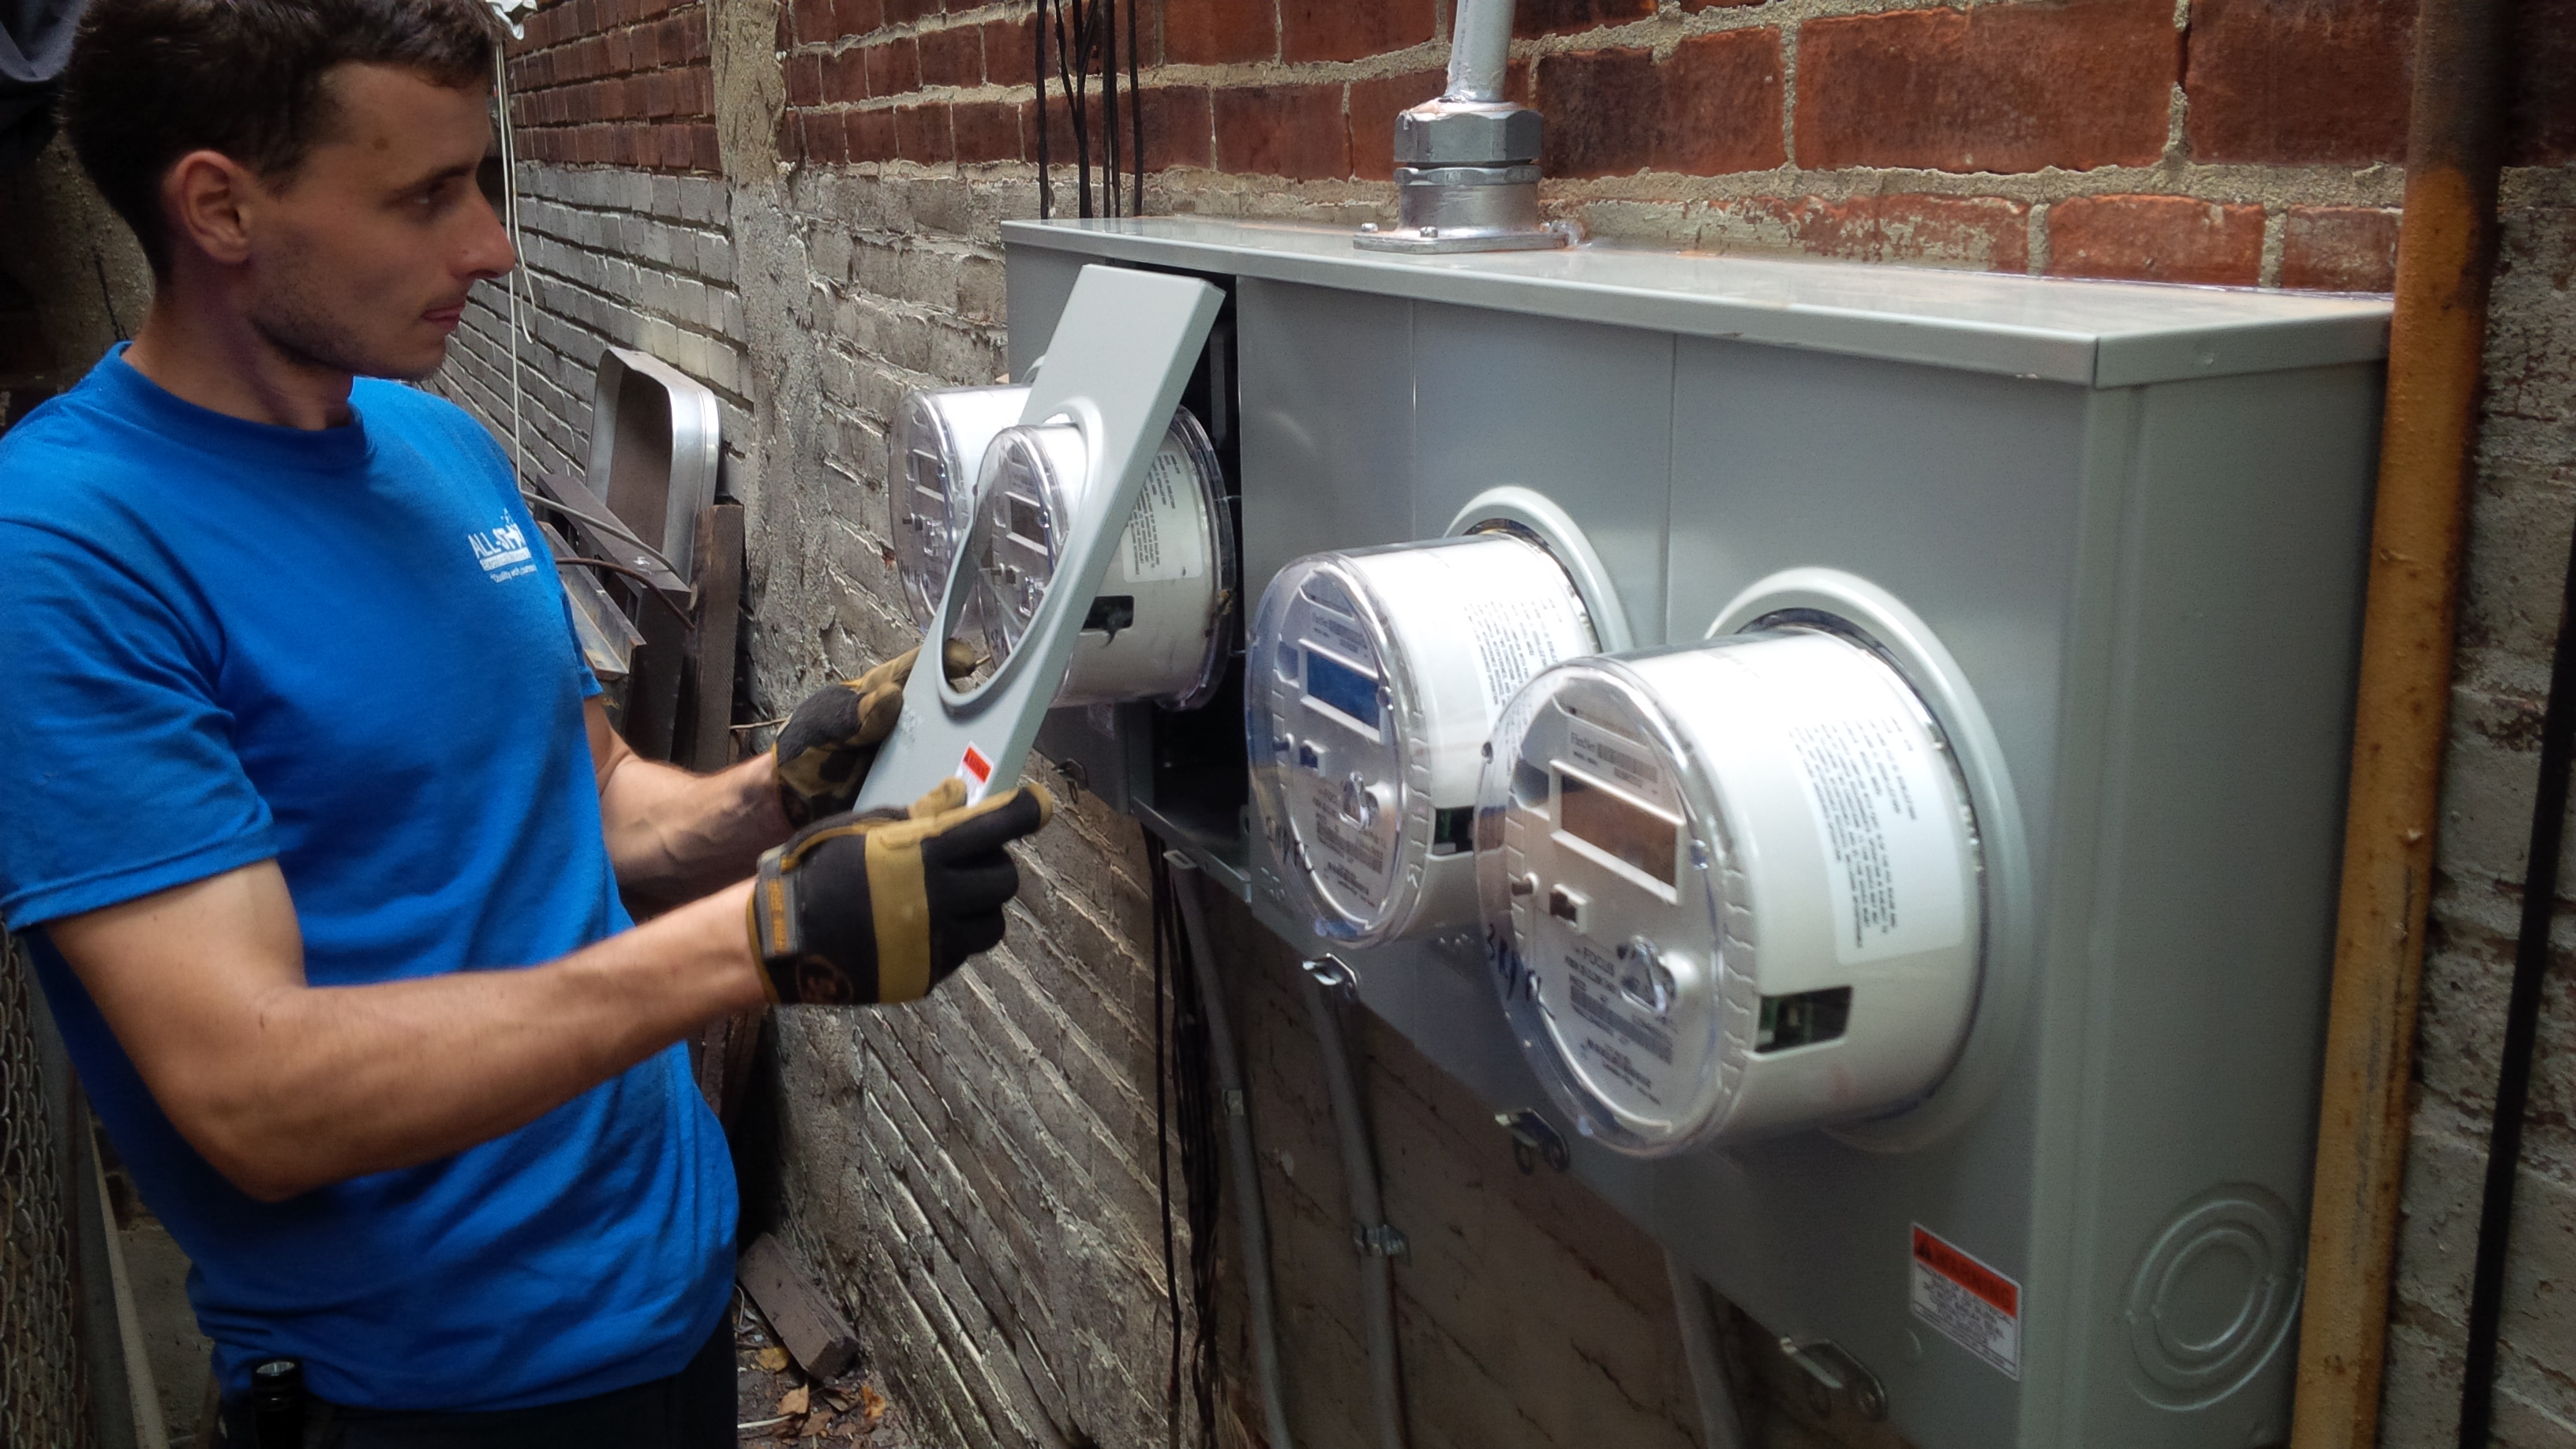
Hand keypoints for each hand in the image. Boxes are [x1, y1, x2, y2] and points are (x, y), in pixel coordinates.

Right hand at [747, 777, 1054, 1004]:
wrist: (784, 936)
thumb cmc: (819, 869)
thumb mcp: (865, 828)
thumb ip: (921, 813)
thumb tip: (961, 794)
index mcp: (928, 852)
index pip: (998, 826)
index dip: (1025, 811)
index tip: (1037, 805)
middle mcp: (942, 897)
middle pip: (1005, 879)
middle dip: (992, 865)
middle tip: (968, 861)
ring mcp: (936, 941)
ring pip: (992, 923)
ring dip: (979, 906)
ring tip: (947, 898)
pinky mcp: (928, 973)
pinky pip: (961, 951)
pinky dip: (952, 936)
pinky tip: (920, 925)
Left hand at [773, 640, 980, 826]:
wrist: (789, 806)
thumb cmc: (804, 752)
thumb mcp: (823, 725)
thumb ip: (855, 714)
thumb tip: (894, 695)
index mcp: (881, 695)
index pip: (916, 668)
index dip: (944, 660)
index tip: (967, 664)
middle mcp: (905, 723)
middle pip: (947, 708)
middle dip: (972, 708)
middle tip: (993, 715)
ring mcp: (913, 758)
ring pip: (951, 747)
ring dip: (970, 751)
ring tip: (990, 756)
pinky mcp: (913, 790)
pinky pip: (938, 786)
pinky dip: (954, 789)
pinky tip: (970, 793)